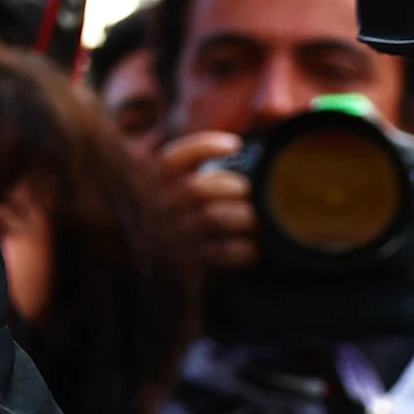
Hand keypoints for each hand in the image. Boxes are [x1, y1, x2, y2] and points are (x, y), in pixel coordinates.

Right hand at [154, 132, 257, 270]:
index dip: (202, 147)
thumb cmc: (186, 221)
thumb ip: (207, 171)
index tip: (235, 144)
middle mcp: (160, 209)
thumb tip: (255, 141)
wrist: (163, 272)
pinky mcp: (188, 264)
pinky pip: (220, 253)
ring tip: (257, 220)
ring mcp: (173, 237)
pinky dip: (244, 250)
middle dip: (233, 189)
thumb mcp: (184, 192)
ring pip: (211, 219)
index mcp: (157, 186)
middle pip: (197, 189)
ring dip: (243, 218)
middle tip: (251, 193)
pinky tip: (253, 248)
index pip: (171, 160)